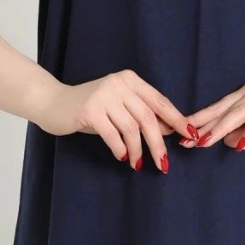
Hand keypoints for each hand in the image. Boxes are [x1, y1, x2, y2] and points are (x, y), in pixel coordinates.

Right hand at [34, 70, 194, 171]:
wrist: (53, 103)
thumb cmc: (90, 109)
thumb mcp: (119, 108)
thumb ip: (141, 116)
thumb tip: (169, 131)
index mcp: (130, 80)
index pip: (160, 101)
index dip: (177, 119)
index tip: (190, 135)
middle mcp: (119, 83)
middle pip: (148, 118)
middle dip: (158, 144)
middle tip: (164, 164)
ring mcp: (104, 95)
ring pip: (131, 129)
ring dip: (138, 151)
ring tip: (138, 164)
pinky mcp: (90, 110)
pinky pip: (113, 135)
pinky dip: (120, 149)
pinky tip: (122, 157)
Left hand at [180, 69, 244, 150]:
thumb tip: (231, 141)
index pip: (218, 108)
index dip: (199, 121)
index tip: (180, 134)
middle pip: (222, 110)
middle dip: (201, 125)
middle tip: (181, 140)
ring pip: (238, 114)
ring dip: (219, 129)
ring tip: (202, 143)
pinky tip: (241, 145)